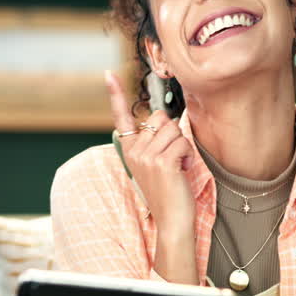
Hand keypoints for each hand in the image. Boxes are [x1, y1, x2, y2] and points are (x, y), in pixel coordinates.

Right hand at [107, 70, 197, 282]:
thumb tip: (163, 121)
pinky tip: (181, 170)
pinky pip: (182, 142)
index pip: (121, 116)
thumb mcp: (153, 165)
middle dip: (171, 133)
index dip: (115, 94)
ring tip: (177, 165)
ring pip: (173, 129)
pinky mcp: (162, 162)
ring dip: (181, 145)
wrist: (171, 220)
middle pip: (159, 118)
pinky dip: (187, 154)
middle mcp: (134, 150)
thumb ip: (153, 143)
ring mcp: (146, 156)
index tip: (108, 74)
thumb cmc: (167, 192)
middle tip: (171, 156)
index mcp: (129, 149)